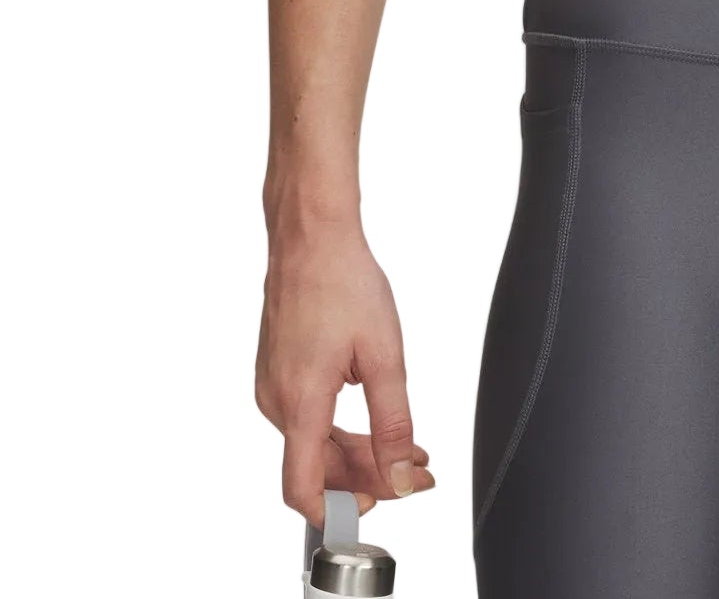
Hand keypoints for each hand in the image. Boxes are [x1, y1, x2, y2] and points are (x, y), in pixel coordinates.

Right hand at [255, 217, 437, 523]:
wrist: (311, 238)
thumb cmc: (344, 283)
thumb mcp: (384, 356)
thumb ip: (393, 423)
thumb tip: (400, 475)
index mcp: (300, 403)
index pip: (302, 489)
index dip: (340, 508)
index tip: (381, 502)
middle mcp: (276, 402)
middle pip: (316, 467)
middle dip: (367, 476)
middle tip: (416, 471)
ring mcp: (272, 386)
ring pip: (313, 442)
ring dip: (358, 452)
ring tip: (407, 449)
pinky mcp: (277, 372)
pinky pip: (307, 416)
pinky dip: (341, 428)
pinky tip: (376, 421)